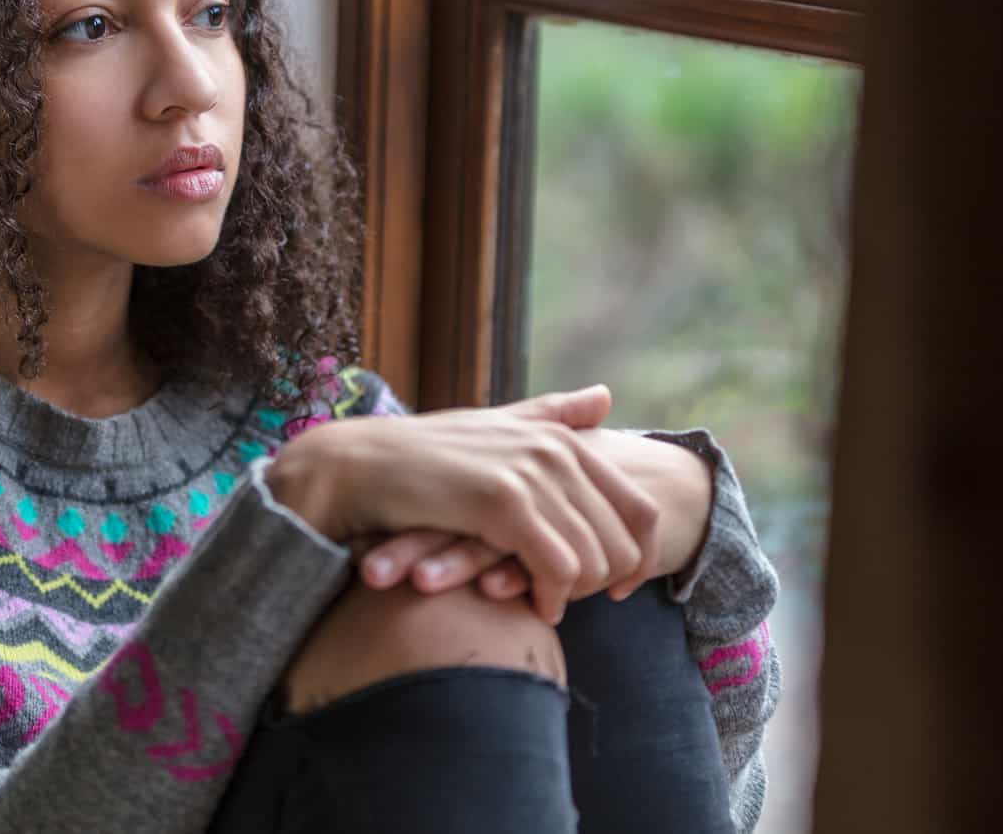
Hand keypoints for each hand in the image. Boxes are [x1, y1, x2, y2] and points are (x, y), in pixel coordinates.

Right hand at [356, 429, 715, 602]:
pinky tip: (535, 606)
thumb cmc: (425, 455)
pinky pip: (558, 568)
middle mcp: (555, 450)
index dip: (639, 557)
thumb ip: (552, 415)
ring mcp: (531, 474)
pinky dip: (552, 596)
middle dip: (607, 582)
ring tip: (548, 604)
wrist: (362, 466)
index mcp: (561, 439)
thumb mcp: (497, 426)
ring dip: (577, 594)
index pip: (641, 509)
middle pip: (624, 541)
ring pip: (594, 559)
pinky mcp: (503, 503)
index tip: (620, 589)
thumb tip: (606, 396)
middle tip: (575, 602)